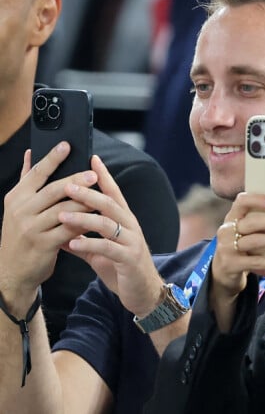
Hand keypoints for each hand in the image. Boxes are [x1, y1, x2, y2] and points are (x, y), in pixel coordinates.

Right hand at [0, 143, 95, 312]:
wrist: (10, 272)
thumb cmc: (19, 234)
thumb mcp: (16, 206)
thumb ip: (27, 179)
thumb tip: (31, 153)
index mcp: (16, 197)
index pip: (36, 173)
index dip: (52, 158)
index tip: (67, 145)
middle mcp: (21, 211)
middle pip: (53, 190)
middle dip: (75, 181)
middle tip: (93, 174)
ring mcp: (31, 229)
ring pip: (64, 210)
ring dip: (84, 203)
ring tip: (101, 195)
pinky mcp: (43, 245)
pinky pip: (69, 231)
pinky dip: (83, 223)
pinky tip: (95, 218)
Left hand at [58, 155, 162, 317]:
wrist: (144, 293)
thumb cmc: (123, 269)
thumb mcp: (101, 252)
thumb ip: (85, 240)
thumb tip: (61, 232)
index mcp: (125, 220)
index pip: (114, 192)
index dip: (104, 175)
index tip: (92, 158)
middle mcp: (131, 226)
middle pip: (110, 203)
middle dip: (88, 193)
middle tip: (67, 185)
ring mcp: (132, 241)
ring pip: (108, 223)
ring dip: (83, 218)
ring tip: (62, 215)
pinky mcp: (129, 259)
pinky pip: (108, 248)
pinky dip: (89, 245)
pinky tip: (71, 244)